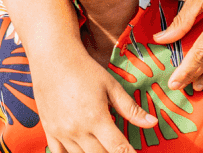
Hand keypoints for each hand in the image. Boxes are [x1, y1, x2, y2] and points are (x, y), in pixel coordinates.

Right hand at [31, 49, 155, 152]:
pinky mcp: (49, 130)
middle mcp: (77, 129)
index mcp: (96, 118)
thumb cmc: (85, 70)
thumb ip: (130, 109)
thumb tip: (152, 123)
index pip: (118, 148)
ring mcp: (61, 132)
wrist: (53, 58)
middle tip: (119, 150)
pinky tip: (82, 151)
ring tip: (104, 148)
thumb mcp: (111, 86)